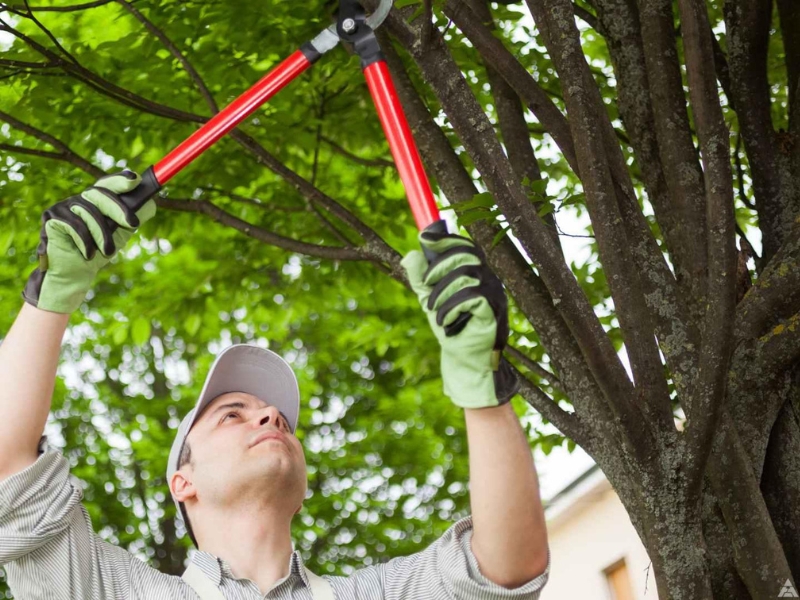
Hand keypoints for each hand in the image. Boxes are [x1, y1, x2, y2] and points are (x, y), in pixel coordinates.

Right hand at [22, 170, 156, 313]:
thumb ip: (132, 218)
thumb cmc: (98, 251)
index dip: (120, 179)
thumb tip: (151, 204)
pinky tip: (87, 254)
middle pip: (100, 194)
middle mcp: (79, 199)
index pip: (108, 184)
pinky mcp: (51, 217)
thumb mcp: (120, 234)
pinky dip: (85, 242)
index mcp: (95, 200)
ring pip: (89, 212)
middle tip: (133, 224)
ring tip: (107, 252)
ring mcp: (63, 206)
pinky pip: (74, 225)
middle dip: (119, 209)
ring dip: (102, 235)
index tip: (135, 179)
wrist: (76, 273)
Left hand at [401, 230, 517, 408]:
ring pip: (465, 275)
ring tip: (434, 311)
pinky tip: (446, 322)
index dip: (445, 239)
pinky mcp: (494, 310)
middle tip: (426, 286)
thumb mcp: (429, 300)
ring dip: (442, 293)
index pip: (464, 246)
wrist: (463, 359)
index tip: (424, 238)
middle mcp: (488, 279)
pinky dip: (452, 308)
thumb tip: (410, 254)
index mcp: (474, 273)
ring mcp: (494, 293)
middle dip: (439, 268)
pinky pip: (471, 296)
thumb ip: (421, 278)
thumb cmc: (450, 327)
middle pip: (464, 255)